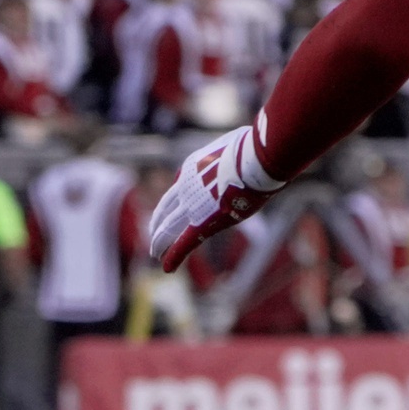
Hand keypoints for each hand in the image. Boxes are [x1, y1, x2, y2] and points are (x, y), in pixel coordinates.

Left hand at [150, 123, 278, 271]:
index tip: (169, 210)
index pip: (178, 186)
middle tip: (153, 233)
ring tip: (155, 253)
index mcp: (193, 167)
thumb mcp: (239, 142)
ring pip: (169, 227)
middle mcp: (187, 186)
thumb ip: (237, 151)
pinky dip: (174, 255)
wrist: (253, 160)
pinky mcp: (203, 223)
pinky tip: (166, 267)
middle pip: (166, 208)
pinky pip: (184, 242)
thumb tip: (254, 148)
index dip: (173, 201)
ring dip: (160, 241)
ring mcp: (192, 205)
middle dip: (159, 222)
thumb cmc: (254, 148)